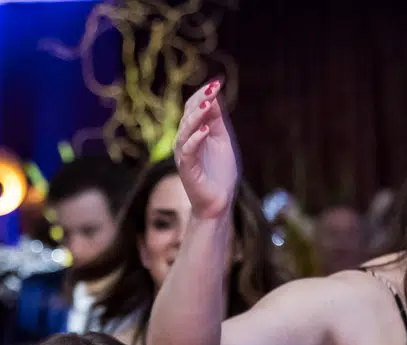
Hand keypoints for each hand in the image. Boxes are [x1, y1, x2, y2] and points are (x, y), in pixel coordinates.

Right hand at [173, 79, 238, 222]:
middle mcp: (185, 141)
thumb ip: (217, 119)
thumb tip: (215, 95)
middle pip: (188, 115)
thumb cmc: (220, 171)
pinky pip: (188, 151)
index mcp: (193, 132)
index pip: (193, 107)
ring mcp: (184, 154)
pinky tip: (206, 130)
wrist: (219, 201)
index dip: (203, 94)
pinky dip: (196, 139)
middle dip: (200, 100)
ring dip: (197, 115)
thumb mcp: (222, 139)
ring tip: (209, 103)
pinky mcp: (186, 169)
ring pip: (186, 130)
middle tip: (213, 88)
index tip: (218, 82)